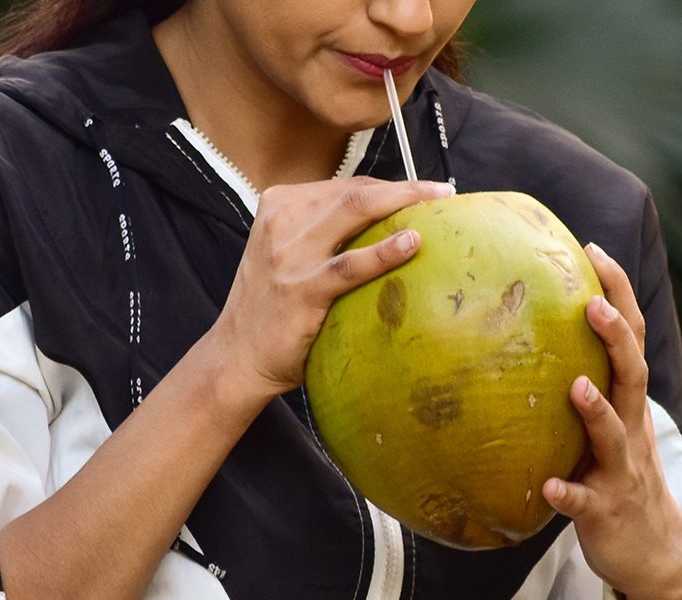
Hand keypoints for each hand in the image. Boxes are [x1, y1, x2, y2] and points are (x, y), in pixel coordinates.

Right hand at [212, 176, 454, 409]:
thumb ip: (324, 231)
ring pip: (355, 212)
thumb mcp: (289, 252)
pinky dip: (384, 251)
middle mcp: (281, 222)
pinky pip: (350, 265)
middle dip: (405, 189)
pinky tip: (412, 243)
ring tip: (438, 206)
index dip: (391, 187)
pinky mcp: (301, 290)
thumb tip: (390, 222)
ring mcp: (289, 255)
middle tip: (442, 192)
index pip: (347, 187)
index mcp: (279, 205)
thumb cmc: (275, 304)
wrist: (238, 355)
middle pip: (356, 193)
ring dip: (403, 205)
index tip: (425, 193)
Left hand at [542, 243, 681, 599]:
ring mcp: (619, 469)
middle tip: (592, 305)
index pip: (630, 337)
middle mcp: (630, 428)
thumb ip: (580, 384)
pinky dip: (568, 492)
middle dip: (616, 338)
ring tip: (576, 387)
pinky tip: (548, 485)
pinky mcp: (604, 509)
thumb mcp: (606, 426)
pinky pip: (583, 500)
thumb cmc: (616, 476)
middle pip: (631, 374)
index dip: (618, 293)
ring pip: (613, 435)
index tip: (593, 250)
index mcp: (627, 402)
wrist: (654, 552)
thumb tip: (523, 334)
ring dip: (596, 411)